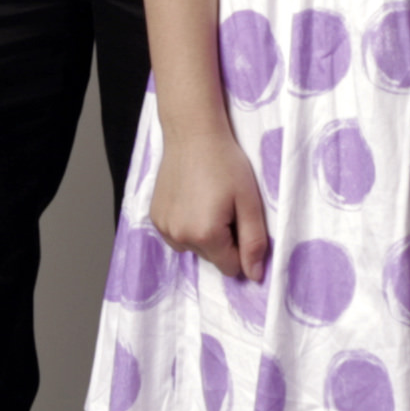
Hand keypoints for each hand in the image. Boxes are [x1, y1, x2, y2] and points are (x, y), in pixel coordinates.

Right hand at [148, 119, 270, 281]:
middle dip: (223, 240)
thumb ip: (254, 242)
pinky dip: (187, 226)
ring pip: (194, 248)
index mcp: (206, 235)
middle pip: (212, 258)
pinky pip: (177, 236)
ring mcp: (164, 228)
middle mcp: (180, 237)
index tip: (240, 219)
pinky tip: (191, 201)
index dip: (241, 247)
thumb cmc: (226, 163)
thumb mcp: (249, 201)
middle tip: (225, 206)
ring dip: (204, 234)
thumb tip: (255, 276)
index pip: (231, 267)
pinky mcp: (155, 217)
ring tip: (207, 201)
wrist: (192, 134)